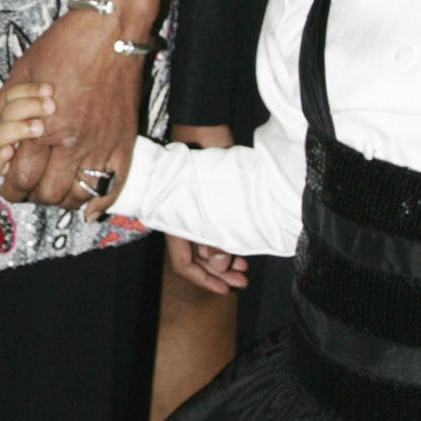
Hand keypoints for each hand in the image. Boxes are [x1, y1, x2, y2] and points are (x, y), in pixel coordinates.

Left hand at [0, 0, 163, 212]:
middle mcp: (75, 142)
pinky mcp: (124, 142)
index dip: (10, 186)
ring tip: (52, 190)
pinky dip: (99, 204)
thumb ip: (4, 114)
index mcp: (45, 126)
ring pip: (78, 196)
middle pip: (48, 193)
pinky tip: (87, 210)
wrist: (110, 30)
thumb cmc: (62, 47)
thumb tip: (2, 148)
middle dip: (31, 194)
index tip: (8, 184)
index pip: (22, 176)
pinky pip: (113, 186)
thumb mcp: (19, 76)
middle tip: (27, 186)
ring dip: (61, 199)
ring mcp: (102, 145)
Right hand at [163, 122, 247, 292]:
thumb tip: (219, 265)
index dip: (204, 280)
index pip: (183, 263)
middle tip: (241, 281)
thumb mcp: (206, 203)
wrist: (203, 130)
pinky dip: (229, 244)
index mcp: (175, 224)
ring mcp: (199, 215)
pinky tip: (244, 251)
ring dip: (226, 261)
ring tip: (245, 269)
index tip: (225, 290)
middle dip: (219, 273)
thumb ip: (212, 236)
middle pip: (198, 260)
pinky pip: (218, 233)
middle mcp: (185, 224)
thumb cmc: (200, 162)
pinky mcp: (213, 206)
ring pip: (209, 248)